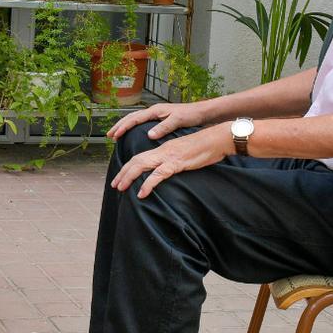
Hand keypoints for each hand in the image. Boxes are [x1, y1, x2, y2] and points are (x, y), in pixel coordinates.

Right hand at [106, 102, 203, 140]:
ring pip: (135, 119)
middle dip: (119, 126)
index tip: (114, 135)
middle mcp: (154, 111)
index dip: (123, 127)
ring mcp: (157, 115)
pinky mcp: (161, 119)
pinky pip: (142, 123)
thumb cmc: (191, 115)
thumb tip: (149, 135)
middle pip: (131, 117)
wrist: (202, 112)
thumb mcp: (178, 121)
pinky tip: (132, 134)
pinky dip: (133, 127)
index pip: (134, 118)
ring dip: (125, 126)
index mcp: (155, 110)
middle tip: (109, 135)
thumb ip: (164, 128)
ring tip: (116, 135)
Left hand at [111, 123, 231, 197]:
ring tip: (120, 188)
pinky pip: (159, 174)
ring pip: (142, 166)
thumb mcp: (185, 154)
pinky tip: (142, 193)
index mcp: (163, 149)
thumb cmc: (205, 148)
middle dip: (123, 173)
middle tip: (114, 185)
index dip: (128, 167)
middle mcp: (162, 151)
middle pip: (136, 160)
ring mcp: (169, 156)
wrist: (218, 139)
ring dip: (129, 177)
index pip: (140, 157)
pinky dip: (148, 184)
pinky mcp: (177, 163)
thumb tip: (167, 170)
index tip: (120, 177)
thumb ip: (174, 161)